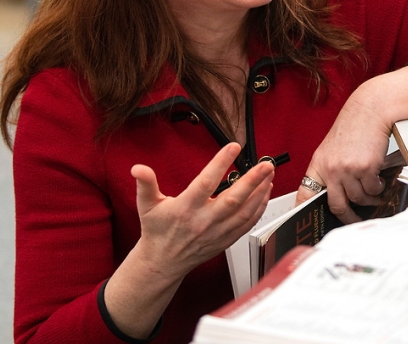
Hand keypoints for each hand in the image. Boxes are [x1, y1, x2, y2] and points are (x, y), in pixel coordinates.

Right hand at [105, 143, 272, 337]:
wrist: (163, 262)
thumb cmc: (157, 230)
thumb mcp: (146, 205)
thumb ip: (145, 185)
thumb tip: (138, 168)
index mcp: (185, 209)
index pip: (205, 183)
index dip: (220, 164)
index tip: (233, 147)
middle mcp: (204, 221)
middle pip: (233, 200)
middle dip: (253, 181)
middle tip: (266, 164)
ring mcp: (217, 232)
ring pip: (245, 212)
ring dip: (260, 192)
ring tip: (270, 174)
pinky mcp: (226, 240)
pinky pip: (247, 224)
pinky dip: (259, 208)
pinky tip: (265, 193)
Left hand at [295, 86, 401, 223]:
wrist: (370, 111)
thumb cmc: (354, 127)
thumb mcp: (332, 149)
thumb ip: (330, 170)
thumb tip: (334, 192)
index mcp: (318, 164)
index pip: (305, 194)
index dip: (304, 211)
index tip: (308, 222)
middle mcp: (330, 169)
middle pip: (336, 205)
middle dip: (348, 216)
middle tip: (355, 218)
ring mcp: (348, 170)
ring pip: (359, 199)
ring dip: (369, 200)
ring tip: (374, 193)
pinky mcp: (366, 169)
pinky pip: (373, 190)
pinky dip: (378, 189)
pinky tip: (379, 180)